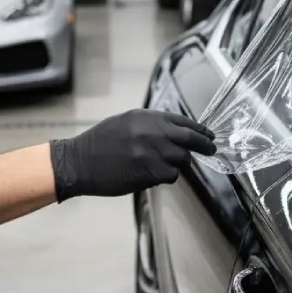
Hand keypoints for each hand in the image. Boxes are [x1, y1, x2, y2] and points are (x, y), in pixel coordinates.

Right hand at [49, 110, 216, 201]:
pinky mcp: (149, 172)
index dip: (200, 130)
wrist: (79, 162)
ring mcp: (152, 153)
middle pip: (190, 140)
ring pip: (182, 159)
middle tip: (212, 149)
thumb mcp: (127, 122)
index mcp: (147, 117)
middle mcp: (153, 132)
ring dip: (180, 163)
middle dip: (204, 145)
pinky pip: (170, 175)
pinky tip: (154, 174)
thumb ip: (152, 124)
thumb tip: (177, 132)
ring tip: (166, 164)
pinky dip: (167, 175)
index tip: (209, 135)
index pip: (183, 122)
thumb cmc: (101, 142)